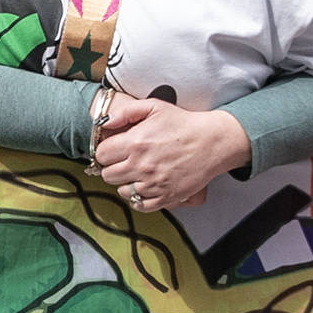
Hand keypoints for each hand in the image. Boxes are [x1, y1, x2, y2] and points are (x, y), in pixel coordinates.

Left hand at [91, 95, 242, 210]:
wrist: (211, 142)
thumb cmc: (183, 123)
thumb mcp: (154, 106)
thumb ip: (125, 112)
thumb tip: (104, 123)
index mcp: (135, 143)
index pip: (101, 155)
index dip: (105, 152)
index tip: (113, 150)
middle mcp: (141, 166)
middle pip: (108, 175)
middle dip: (113, 167)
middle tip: (124, 161)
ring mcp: (153, 184)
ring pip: (122, 191)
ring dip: (126, 183)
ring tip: (137, 173)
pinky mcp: (165, 197)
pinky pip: (139, 205)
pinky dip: (139, 198)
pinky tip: (144, 186)